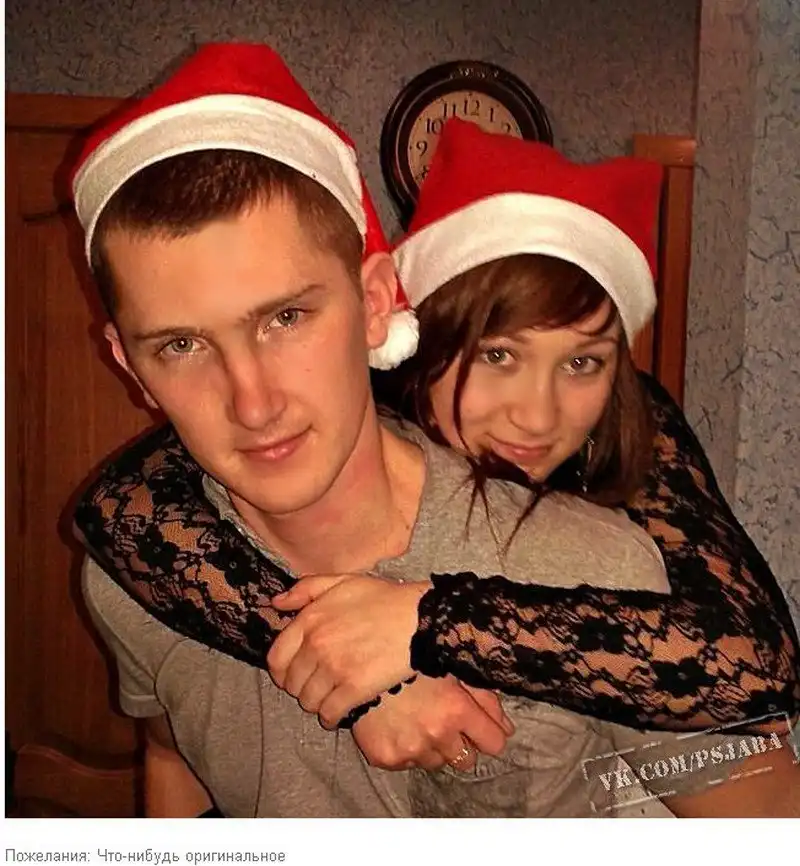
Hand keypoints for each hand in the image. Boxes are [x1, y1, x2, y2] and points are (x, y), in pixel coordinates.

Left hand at [268, 574, 431, 725]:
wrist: (420, 618)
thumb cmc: (383, 599)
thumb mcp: (342, 582)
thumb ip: (306, 589)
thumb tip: (276, 603)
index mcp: (310, 620)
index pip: (276, 658)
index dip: (282, 672)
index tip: (293, 676)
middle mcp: (317, 645)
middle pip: (292, 684)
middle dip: (301, 688)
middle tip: (316, 687)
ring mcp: (335, 668)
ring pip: (308, 701)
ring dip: (316, 703)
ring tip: (329, 698)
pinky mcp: (354, 689)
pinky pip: (329, 713)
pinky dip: (331, 718)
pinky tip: (339, 713)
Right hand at [352, 675, 512, 771]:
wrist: (356, 662)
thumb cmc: (407, 658)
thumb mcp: (449, 667)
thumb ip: (483, 697)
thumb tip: (507, 727)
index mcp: (457, 709)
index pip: (494, 743)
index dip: (489, 734)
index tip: (479, 728)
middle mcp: (437, 733)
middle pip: (467, 760)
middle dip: (460, 744)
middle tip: (444, 722)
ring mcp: (411, 749)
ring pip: (437, 763)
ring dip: (433, 747)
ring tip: (417, 720)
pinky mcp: (387, 758)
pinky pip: (408, 764)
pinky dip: (406, 750)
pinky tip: (398, 726)